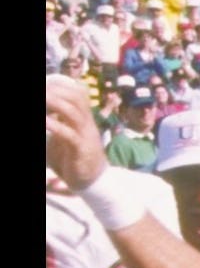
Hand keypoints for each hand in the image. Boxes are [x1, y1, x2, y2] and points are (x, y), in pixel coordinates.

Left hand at [45, 76, 105, 192]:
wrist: (90, 181)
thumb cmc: (72, 158)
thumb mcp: (62, 136)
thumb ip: (54, 123)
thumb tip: (46, 114)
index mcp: (83, 118)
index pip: (78, 93)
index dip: (61, 85)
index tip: (45, 85)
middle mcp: (86, 123)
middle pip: (77, 97)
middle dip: (55, 90)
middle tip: (41, 92)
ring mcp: (85, 135)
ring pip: (74, 112)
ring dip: (54, 103)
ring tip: (41, 100)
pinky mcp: (81, 150)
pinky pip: (69, 134)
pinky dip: (54, 125)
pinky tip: (44, 121)